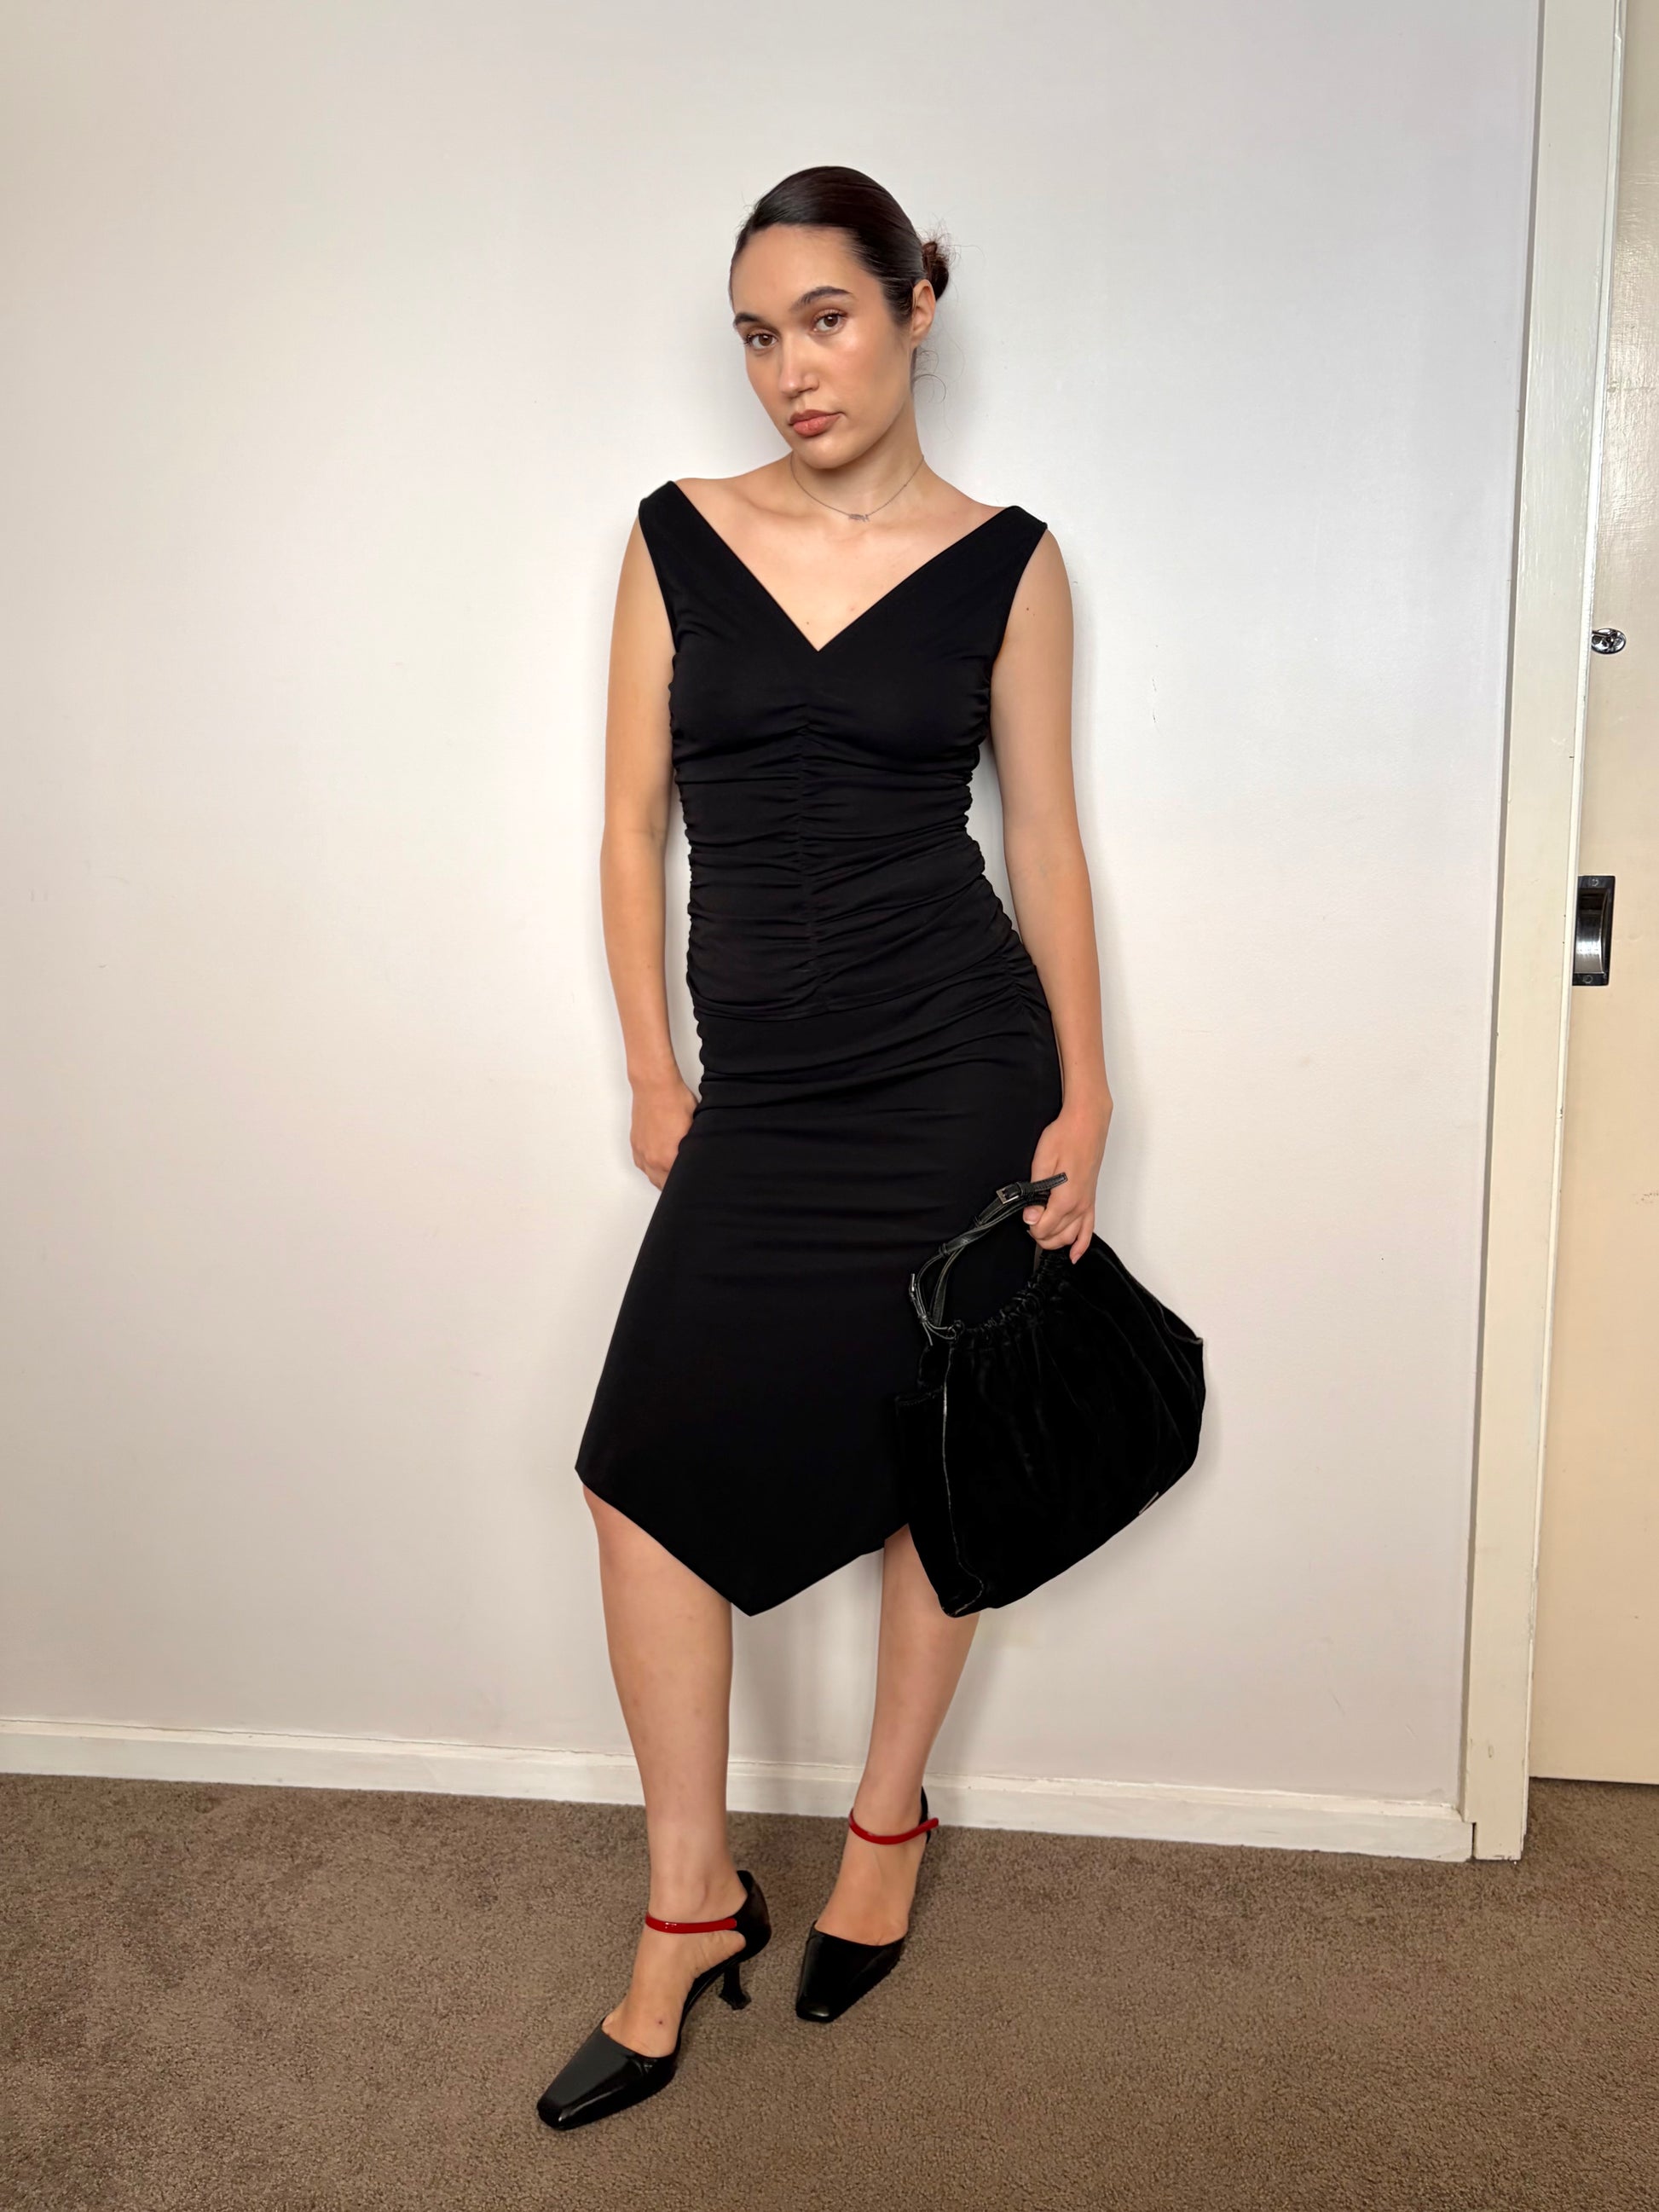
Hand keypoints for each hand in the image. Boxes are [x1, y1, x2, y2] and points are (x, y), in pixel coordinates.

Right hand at [630, 1071, 697, 1188]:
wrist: (655, 1086)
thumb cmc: (675, 1101)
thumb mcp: (695, 1128)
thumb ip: (694, 1149)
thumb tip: (698, 1158)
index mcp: (668, 1159)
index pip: (678, 1183)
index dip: (688, 1182)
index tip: (694, 1182)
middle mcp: (652, 1159)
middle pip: (663, 1185)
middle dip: (675, 1184)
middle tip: (686, 1180)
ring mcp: (641, 1152)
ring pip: (651, 1177)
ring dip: (661, 1178)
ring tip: (673, 1175)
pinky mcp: (635, 1144)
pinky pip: (642, 1165)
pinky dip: (650, 1168)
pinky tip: (659, 1164)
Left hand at [1023, 1092, 1111, 1261]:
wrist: (1086, 1123)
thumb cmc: (1065, 1136)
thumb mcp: (1042, 1162)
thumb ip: (1035, 1193)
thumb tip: (1030, 1217)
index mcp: (1066, 1198)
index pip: (1044, 1228)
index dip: (1030, 1226)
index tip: (1024, 1215)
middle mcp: (1080, 1205)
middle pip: (1057, 1236)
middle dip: (1040, 1235)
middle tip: (1029, 1222)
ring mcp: (1087, 1203)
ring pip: (1072, 1236)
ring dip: (1056, 1241)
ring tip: (1043, 1236)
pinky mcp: (1091, 1199)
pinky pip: (1089, 1229)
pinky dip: (1081, 1244)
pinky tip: (1074, 1254)